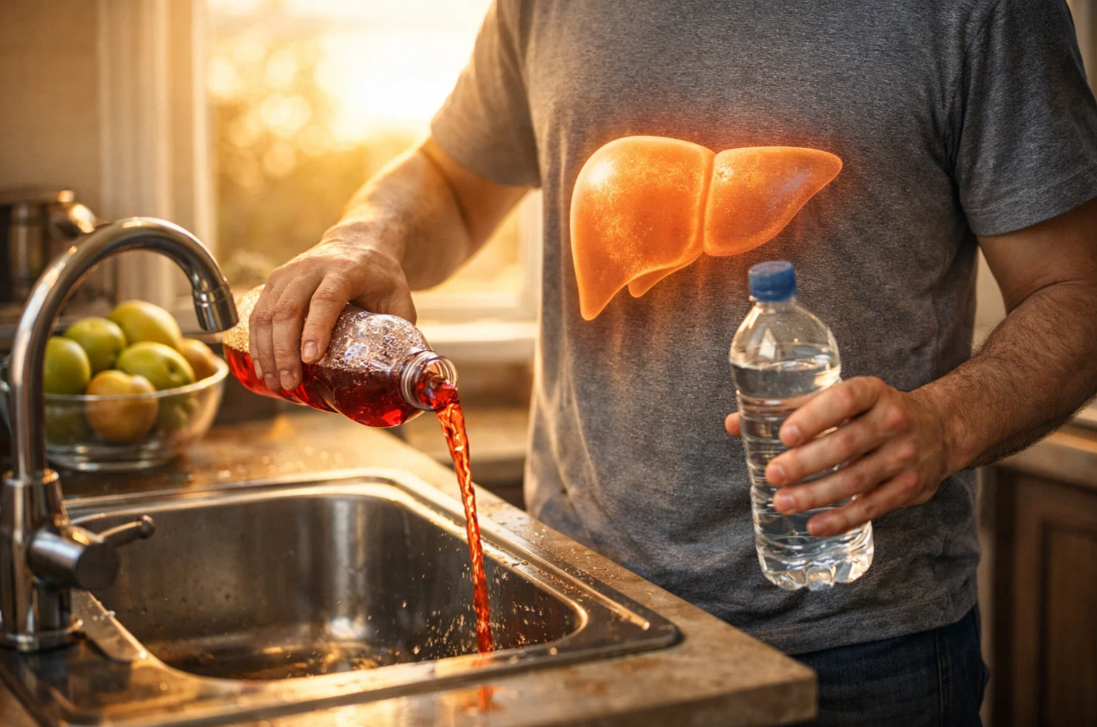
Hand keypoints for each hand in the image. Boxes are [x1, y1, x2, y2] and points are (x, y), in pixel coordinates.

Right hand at [248, 225, 415, 392]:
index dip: (316, 329)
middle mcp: (312, 268)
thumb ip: (400, 330)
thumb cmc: (381, 276)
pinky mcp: (275, 281)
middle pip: (289, 308)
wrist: (359, 242)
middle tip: (289, 382)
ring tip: (275, 383)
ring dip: (267, 351)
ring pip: (268, 312)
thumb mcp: (399, 297)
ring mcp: (289, 273)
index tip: (310, 359)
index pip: (326, 299)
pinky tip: (263, 368)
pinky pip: (258, 313)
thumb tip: (402, 372)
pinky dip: (257, 343)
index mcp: (345, 270)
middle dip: (285, 350)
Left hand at [724, 377, 952, 536]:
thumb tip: (733, 424)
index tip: (785, 434)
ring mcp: (905, 456)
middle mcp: (893, 421)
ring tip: (782, 502)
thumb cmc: (873, 412)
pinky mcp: (910, 487)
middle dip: (806, 462)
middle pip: (846, 444)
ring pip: (857, 479)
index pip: (844, 399)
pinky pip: (873, 506)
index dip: (815, 416)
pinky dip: (842, 518)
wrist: (942, 428)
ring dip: (817, 494)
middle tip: (772, 474)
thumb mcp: (844, 399)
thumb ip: (792, 409)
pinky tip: (814, 525)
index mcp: (874, 392)